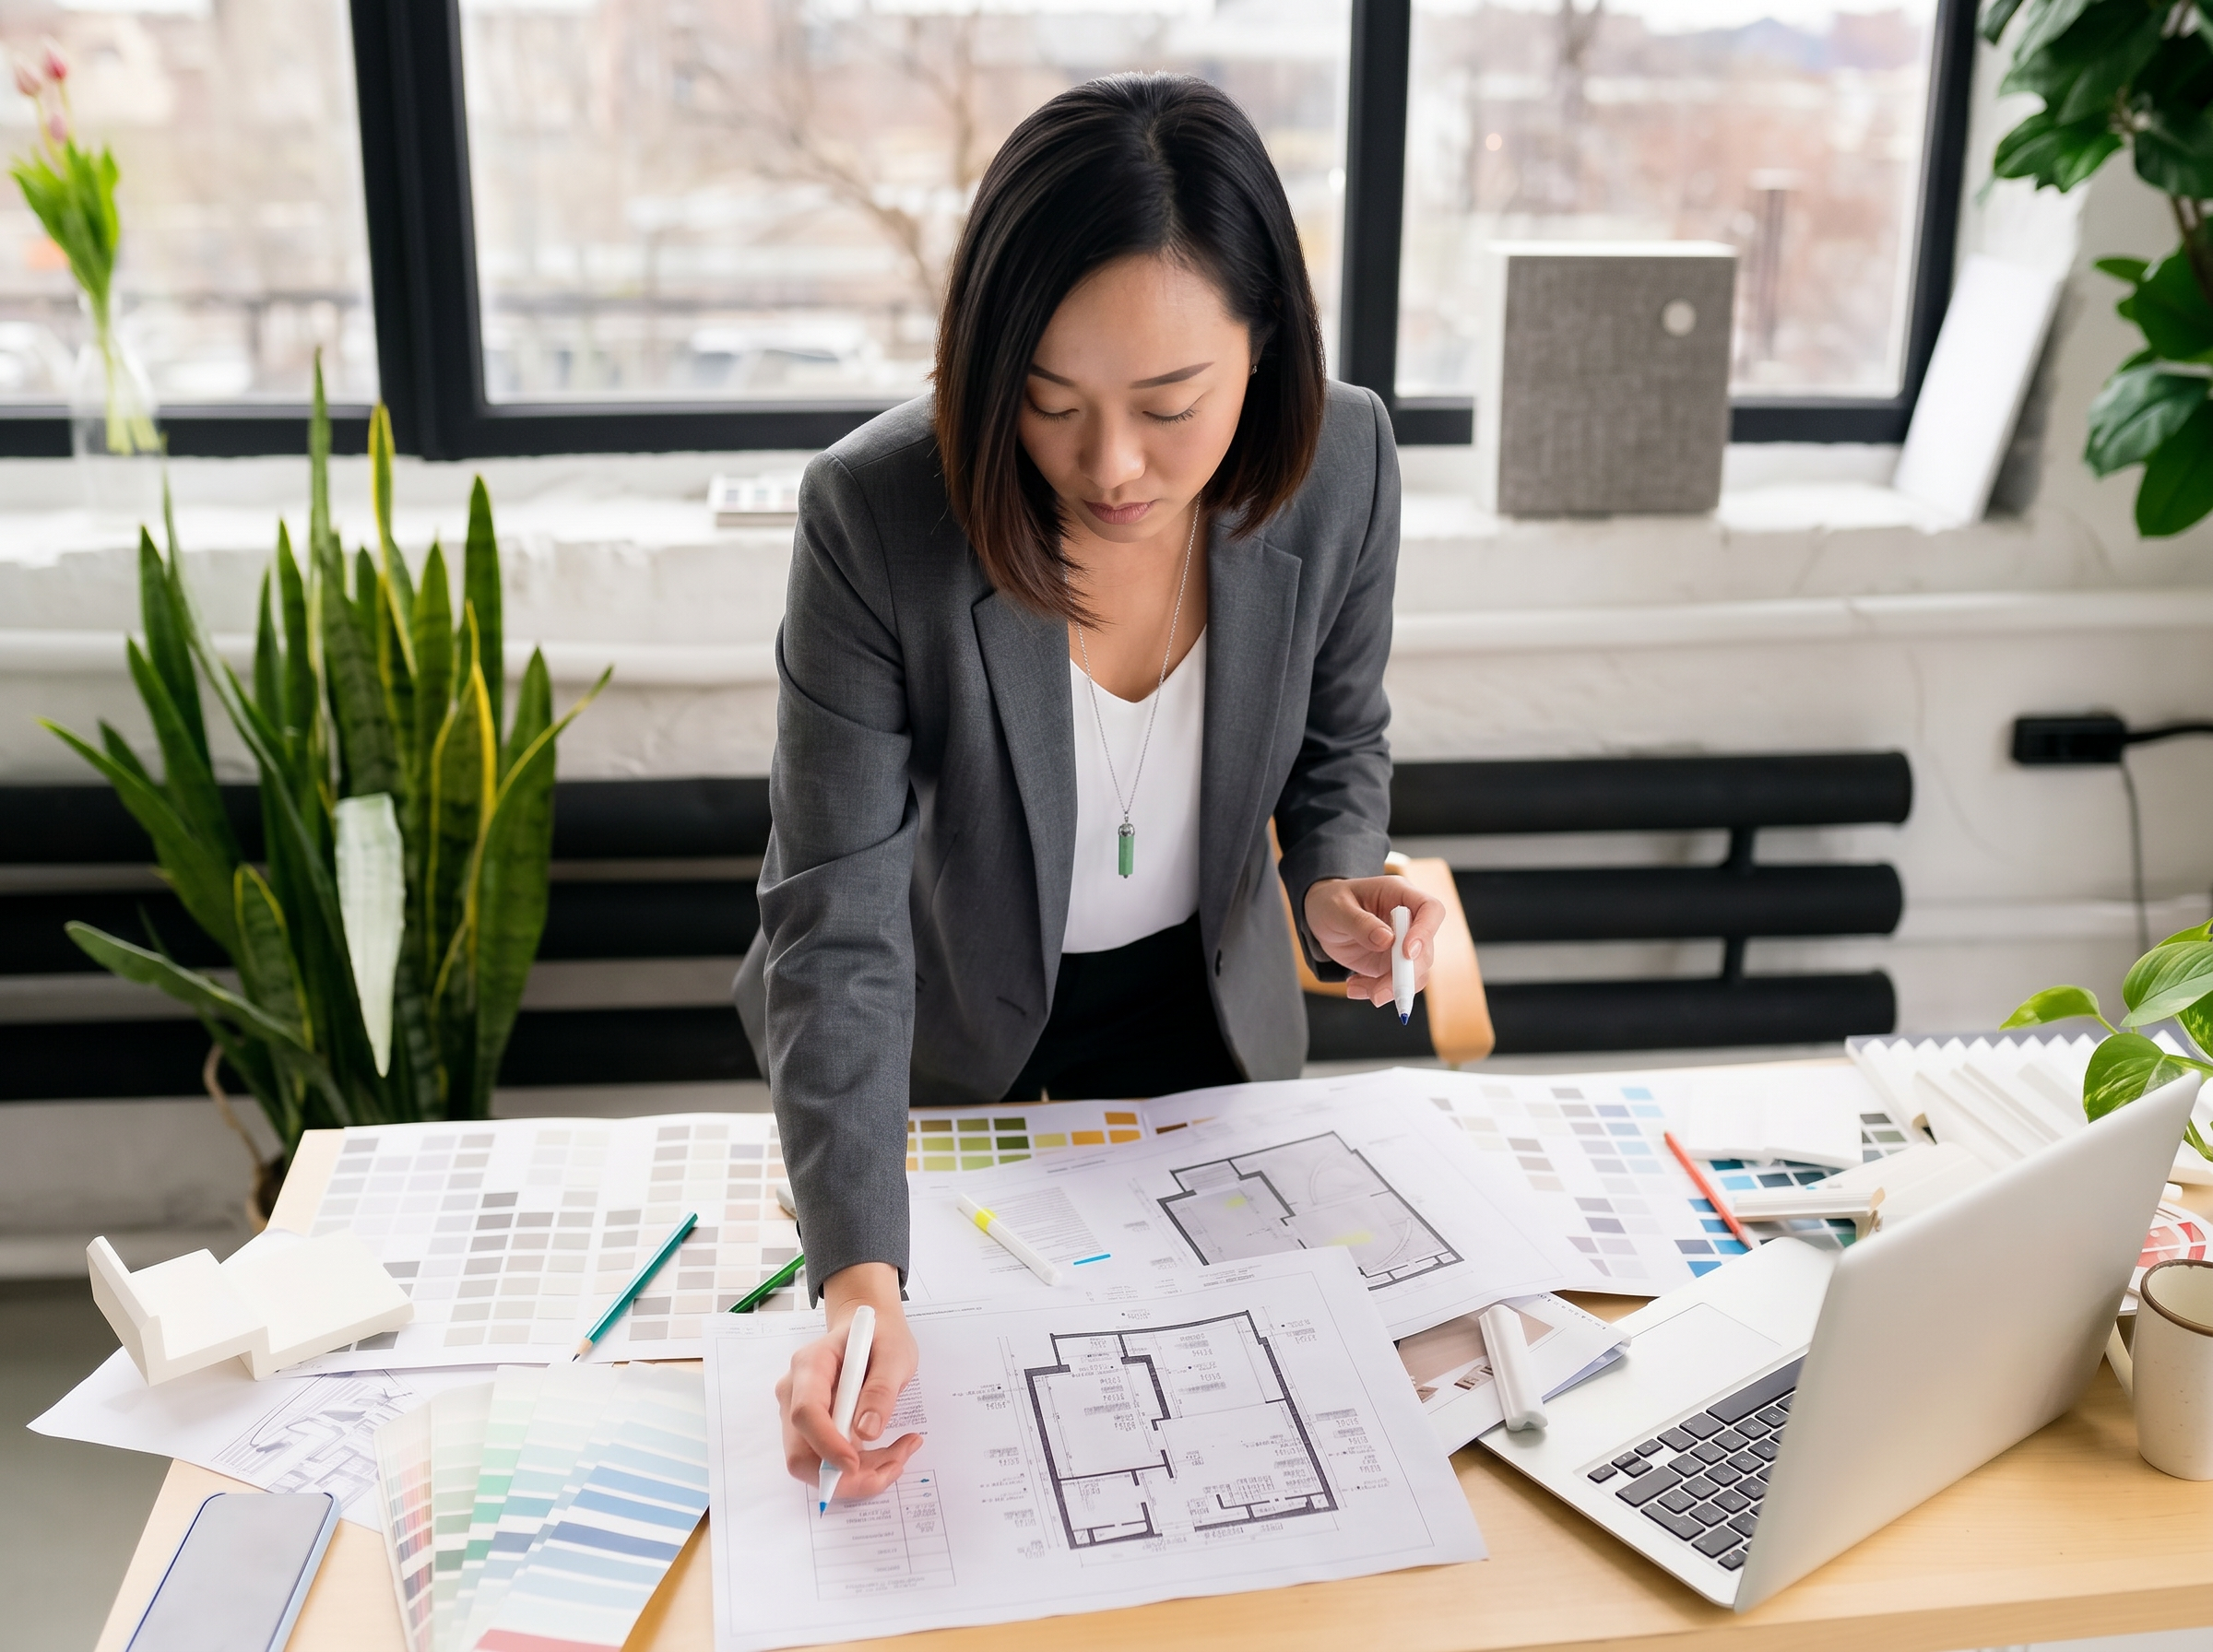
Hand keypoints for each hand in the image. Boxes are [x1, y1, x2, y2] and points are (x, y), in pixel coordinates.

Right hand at [775, 1262, 921, 1502]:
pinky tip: (889, 1454)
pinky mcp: (811, 1431)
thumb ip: (881, 1389)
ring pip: (814, 1465)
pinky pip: (826, 1462)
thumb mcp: (895, 1354)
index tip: (857, 1464)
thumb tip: (867, 1432)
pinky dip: (858, 1470)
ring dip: (858, 1475)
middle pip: (801, 1452)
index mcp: (810, 1365)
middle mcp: (794, 1393)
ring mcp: (797, 1414)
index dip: (827, 1445)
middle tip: (896, 1463)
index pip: (806, 1413)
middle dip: (846, 1474)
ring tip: (901, 1454)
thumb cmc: (881, 1336)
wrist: (870, 1328)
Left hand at [1304, 876, 1444, 1008]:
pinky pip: (1395, 984)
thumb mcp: (1336, 908)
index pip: (1430, 909)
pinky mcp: (1391, 964)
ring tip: (1355, 988)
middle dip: (1405, 975)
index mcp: (1399, 894)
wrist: (1321, 917)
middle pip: (1425, 950)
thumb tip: (1387, 940)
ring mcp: (1402, 945)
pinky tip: (1354, 987)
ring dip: (1389, 988)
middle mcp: (1408, 920)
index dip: (1425, 932)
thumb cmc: (1330, 902)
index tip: (1407, 953)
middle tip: (1378, 992)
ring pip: (1414, 973)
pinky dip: (1375, 991)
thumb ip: (1359, 922)